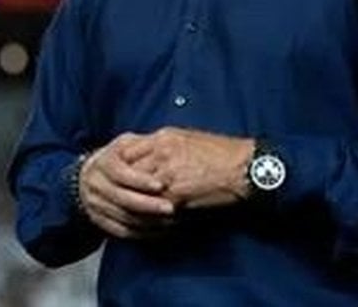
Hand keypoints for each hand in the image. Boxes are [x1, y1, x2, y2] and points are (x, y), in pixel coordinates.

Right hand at [79, 133, 176, 238]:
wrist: (89, 176)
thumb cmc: (115, 158)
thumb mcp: (124, 145)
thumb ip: (139, 145)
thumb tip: (160, 147)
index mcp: (102, 163)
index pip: (120, 173)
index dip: (140, 180)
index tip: (161, 185)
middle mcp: (95, 185)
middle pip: (122, 199)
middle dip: (148, 205)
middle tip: (171, 208)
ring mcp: (95, 204)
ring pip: (123, 217)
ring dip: (149, 221)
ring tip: (170, 220)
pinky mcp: (99, 221)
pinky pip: (121, 231)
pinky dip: (142, 233)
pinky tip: (159, 230)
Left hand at [125, 128, 252, 209]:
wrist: (242, 168)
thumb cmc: (219, 153)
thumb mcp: (185, 138)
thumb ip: (162, 145)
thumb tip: (145, 155)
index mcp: (162, 137)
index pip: (125, 150)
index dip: (117, 166)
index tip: (115, 177)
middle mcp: (161, 153)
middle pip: (127, 171)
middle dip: (122, 187)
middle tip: (116, 199)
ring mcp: (168, 173)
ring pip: (137, 191)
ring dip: (134, 203)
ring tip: (131, 213)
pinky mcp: (177, 193)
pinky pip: (154, 207)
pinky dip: (151, 215)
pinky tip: (153, 219)